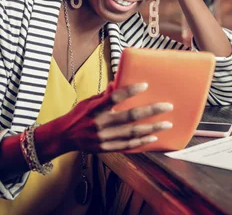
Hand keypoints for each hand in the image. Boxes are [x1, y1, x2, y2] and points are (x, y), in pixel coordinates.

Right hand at [57, 82, 172, 151]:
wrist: (64, 137)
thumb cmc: (78, 115)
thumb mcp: (88, 101)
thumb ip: (105, 95)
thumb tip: (118, 82)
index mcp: (95, 109)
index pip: (114, 98)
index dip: (130, 91)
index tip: (145, 85)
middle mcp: (100, 124)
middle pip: (129, 116)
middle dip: (151, 111)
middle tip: (167, 106)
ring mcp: (104, 138)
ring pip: (132, 133)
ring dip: (152, 128)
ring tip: (167, 124)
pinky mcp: (106, 149)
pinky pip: (127, 146)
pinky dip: (141, 142)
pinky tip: (153, 137)